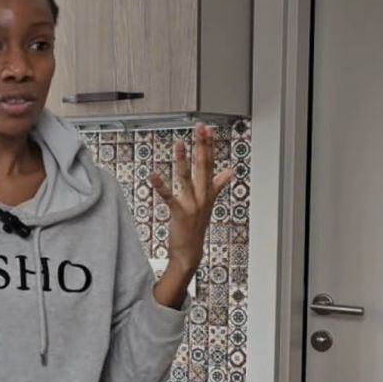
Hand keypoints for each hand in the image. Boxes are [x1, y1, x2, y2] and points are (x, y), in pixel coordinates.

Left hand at [147, 123, 232, 307]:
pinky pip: (170, 197)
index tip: (207, 130)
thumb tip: (229, 172)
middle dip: (202, 146)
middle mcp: (202, 197)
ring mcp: (192, 205)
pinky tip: (153, 175)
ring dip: (184, 160)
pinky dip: (161, 186)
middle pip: (204, 167)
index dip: (209, 146)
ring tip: (179, 144)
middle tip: (200, 128)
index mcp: (208, 193)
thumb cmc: (196, 228)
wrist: (190, 253)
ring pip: (188, 178)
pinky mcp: (180, 214)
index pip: (211, 164)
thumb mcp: (208, 204)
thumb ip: (218, 185)